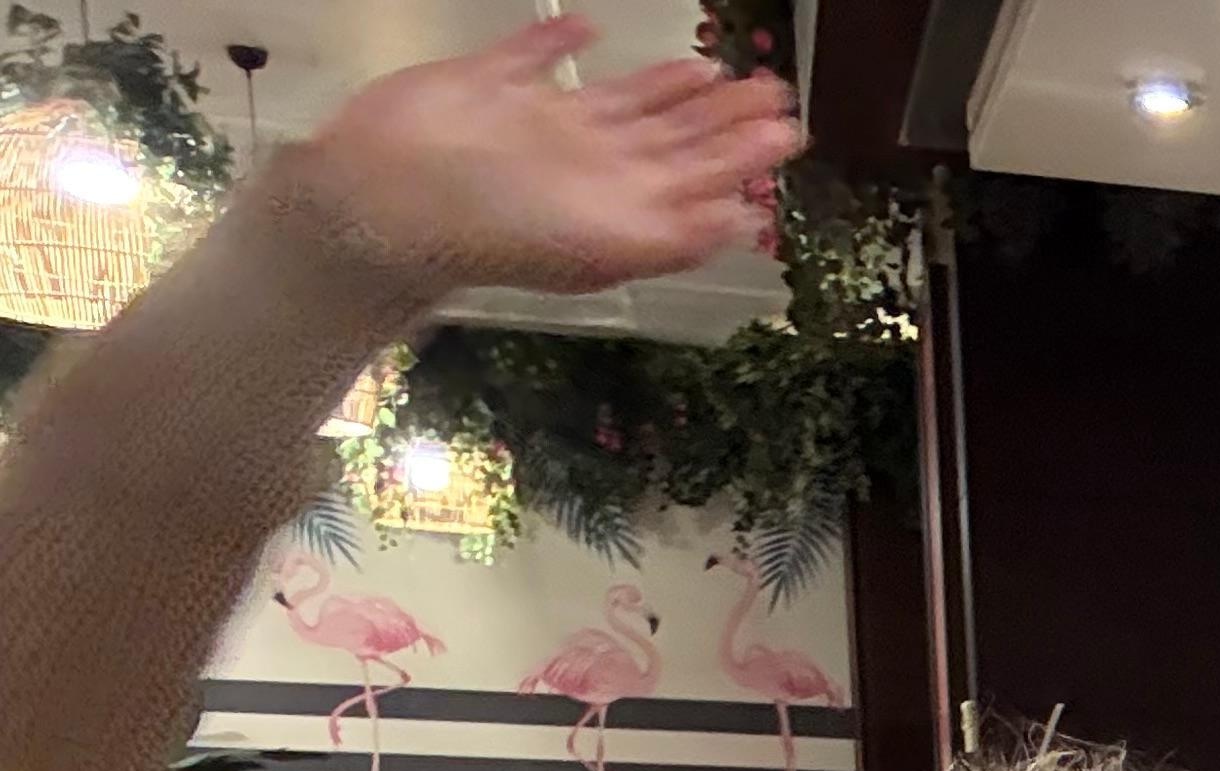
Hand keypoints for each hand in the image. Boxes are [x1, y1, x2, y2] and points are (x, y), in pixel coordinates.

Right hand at [269, 20, 801, 306]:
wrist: (388, 202)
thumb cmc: (494, 232)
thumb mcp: (604, 250)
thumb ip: (675, 238)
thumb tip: (743, 223)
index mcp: (621, 199)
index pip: (700, 173)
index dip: (744, 152)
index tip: (791, 128)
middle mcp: (590, 162)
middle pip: (673, 135)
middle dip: (724, 116)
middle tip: (774, 87)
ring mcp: (540, 124)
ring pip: (621, 99)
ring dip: (667, 85)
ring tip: (713, 67)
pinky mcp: (490, 84)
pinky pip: (535, 58)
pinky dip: (562, 42)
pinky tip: (590, 30)